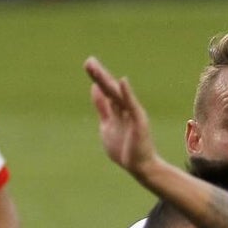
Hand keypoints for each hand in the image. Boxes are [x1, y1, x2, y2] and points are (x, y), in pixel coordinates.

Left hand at [84, 56, 159, 177]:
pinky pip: (131, 105)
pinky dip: (127, 93)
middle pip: (109, 89)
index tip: (88, 63)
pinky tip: (122, 82)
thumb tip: (94, 88)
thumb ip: (102, 107)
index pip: (105, 90)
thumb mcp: (107, 125)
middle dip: (99, 75)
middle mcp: (123, 108)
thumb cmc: (124, 148)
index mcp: (116, 109)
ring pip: (116, 95)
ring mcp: (131, 113)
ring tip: (97, 69)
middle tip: (88, 61)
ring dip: (106, 81)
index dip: (97, 77)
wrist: (139, 166)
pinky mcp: (138, 121)